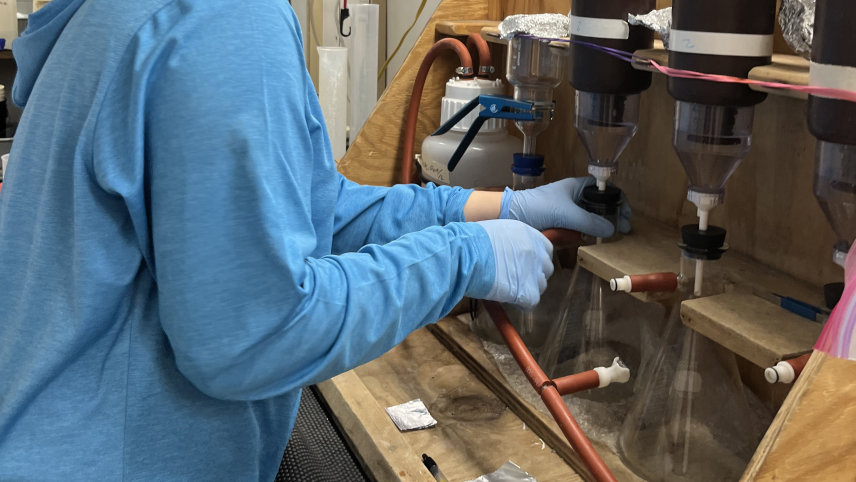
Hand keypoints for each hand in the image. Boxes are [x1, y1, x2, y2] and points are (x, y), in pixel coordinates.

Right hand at [476, 220, 553, 310]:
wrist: (463, 256)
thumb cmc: (469, 242)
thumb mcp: (496, 232)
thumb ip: (509, 242)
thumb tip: (509, 253)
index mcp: (528, 234)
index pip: (546, 249)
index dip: (536, 259)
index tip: (525, 265)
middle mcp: (535, 251)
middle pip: (546, 269)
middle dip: (534, 275)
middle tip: (517, 279)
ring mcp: (533, 272)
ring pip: (541, 286)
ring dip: (528, 289)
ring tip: (510, 291)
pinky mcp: (527, 292)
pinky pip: (531, 303)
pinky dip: (522, 304)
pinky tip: (509, 301)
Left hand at [501, 177, 631, 236]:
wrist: (510, 217)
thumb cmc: (537, 207)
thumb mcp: (566, 213)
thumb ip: (589, 221)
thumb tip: (611, 230)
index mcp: (577, 186)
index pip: (605, 189)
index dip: (618, 200)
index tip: (627, 215)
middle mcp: (575, 197)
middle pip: (601, 205)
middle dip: (613, 216)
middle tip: (624, 230)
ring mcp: (568, 211)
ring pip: (591, 218)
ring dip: (602, 226)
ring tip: (613, 237)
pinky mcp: (561, 224)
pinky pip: (580, 229)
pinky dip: (588, 234)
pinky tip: (595, 240)